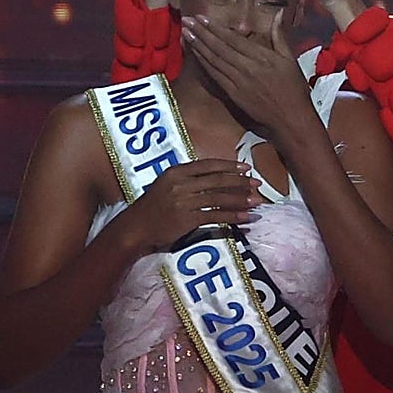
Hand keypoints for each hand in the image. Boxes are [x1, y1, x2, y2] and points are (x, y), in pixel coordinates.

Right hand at [116, 159, 259, 253]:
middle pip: (217, 180)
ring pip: (219, 198)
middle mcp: (181, 184)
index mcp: (176, 172)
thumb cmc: (152, 207)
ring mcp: (184, 202)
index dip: (230, 166)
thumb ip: (187, 179)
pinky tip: (244, 218)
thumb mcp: (166, 185)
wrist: (135, 227)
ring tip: (256, 202)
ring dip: (240, 200)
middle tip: (257, 184)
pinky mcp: (187, 219)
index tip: (246, 168)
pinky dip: (232, 217)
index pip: (209, 165)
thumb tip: (213, 178)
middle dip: (240, 182)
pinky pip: (215, 216)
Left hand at [180, 11, 318, 141]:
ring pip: (214, 60)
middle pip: (220, 48)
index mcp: (262, 57)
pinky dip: (204, 64)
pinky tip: (195, 54)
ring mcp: (239, 82)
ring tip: (186, 33)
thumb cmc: (293, 89)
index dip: (215, 28)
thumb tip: (278, 12)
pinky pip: (215, 76)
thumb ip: (279, 35)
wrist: (290, 119)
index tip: (202, 17)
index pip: (234, 39)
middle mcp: (248, 68)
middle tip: (187, 20)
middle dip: (201, 33)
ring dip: (198, 46)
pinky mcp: (233, 94)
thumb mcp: (290, 59)